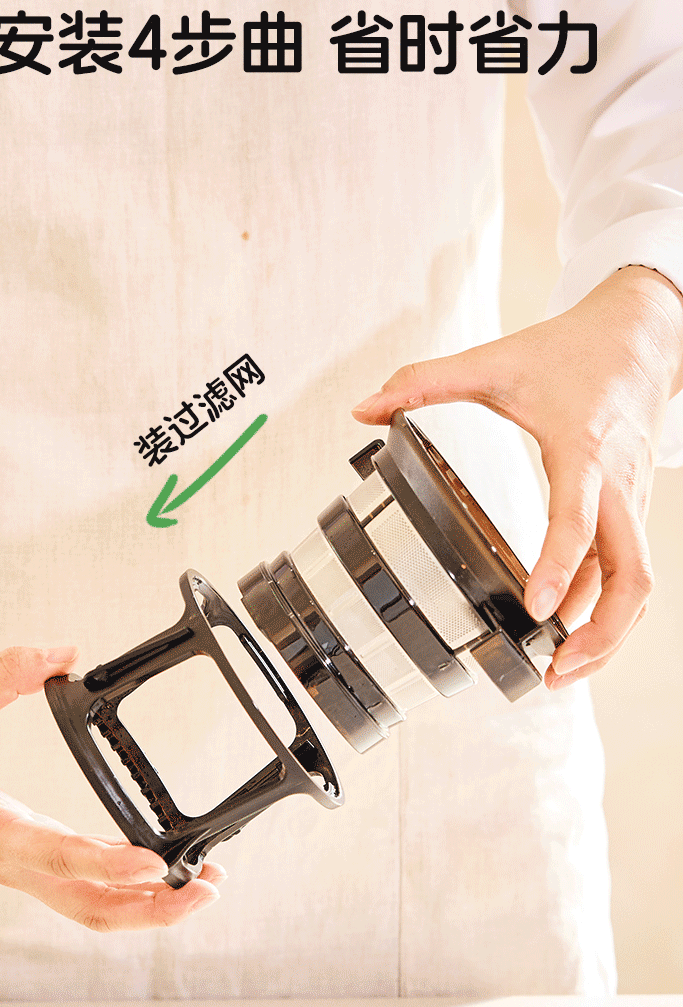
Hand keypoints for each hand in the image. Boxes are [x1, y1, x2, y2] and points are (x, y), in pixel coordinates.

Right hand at [0, 649, 224, 929]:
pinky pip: (83, 892)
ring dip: (147, 908)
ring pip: (89, 908)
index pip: (59, 855)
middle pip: (88, 905)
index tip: (156, 862)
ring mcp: (23, 870)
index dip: (109, 864)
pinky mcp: (32, 864)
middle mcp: (11, 862)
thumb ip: (5, 672)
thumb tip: (64, 653)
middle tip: (204, 889)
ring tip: (200, 888)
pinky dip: (127, 892)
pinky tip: (161, 875)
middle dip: (150, 906)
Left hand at [352, 267, 682, 689]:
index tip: (537, 608)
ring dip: (607, 634)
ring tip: (561, 671)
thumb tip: (365, 408)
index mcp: (583, 452)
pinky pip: (627, 569)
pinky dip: (605, 607)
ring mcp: (631, 503)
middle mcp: (616, 487)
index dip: (560, 567)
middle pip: (632, 578)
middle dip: (601, 634)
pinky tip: (570, 631)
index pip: (578, 521)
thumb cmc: (573, 352)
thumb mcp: (495, 363)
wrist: (641, 336)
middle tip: (555, 670)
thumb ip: (426, 382)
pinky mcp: (632, 511)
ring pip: (636, 583)